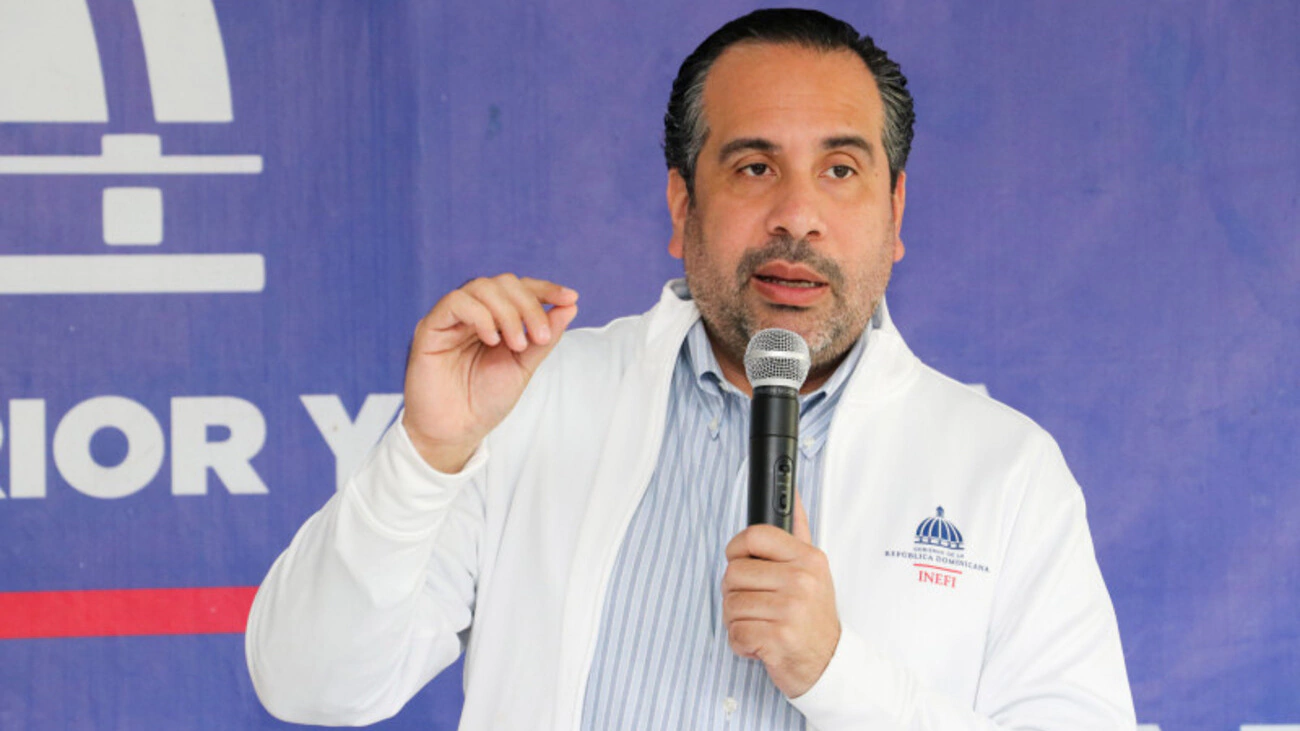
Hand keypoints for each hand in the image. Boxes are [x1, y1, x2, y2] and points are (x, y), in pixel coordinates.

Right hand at [402, 274, 578, 471]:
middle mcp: (474, 313)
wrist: (456, 431)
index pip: (520, 289)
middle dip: (529, 305)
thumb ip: (544, 338)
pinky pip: (456, 302)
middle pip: (504, 283)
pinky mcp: (431, 327)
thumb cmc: (486, 401)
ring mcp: (452, 318)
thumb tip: (570, 306)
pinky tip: (492, 340)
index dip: (546, 289)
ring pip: (481, 286)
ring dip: (508, 312)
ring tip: (518, 345)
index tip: (569, 298)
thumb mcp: (523, 367)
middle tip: (541, 337)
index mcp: (496, 319)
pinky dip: (480, 316)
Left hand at [722, 491, 839, 697]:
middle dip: (735, 592)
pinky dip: (740, 642)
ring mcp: (790, 610)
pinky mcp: (777, 638)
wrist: (829, 663)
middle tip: (756, 604)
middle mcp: (801, 581)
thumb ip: (799, 532)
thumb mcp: (814, 570)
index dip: (737, 549)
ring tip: (759, 624)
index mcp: (808, 559)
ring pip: (731, 603)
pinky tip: (759, 642)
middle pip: (734, 572)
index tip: (742, 561)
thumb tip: (794, 495)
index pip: (755, 536)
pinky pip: (735, 632)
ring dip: (737, 620)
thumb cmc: (813, 616)